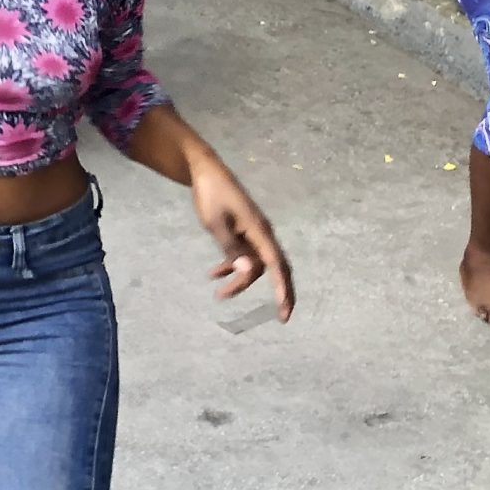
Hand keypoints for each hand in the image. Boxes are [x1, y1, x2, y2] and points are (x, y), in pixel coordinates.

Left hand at [192, 155, 293, 321]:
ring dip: (239, 280)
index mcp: (260, 231)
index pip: (277, 264)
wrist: (205, 172)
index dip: (282, 287)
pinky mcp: (241, 232)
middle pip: (272, 268)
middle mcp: (261, 234)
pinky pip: (242, 255)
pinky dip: (230, 266)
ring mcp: (252, 234)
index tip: (285, 308)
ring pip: (253, 264)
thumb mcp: (216, 223)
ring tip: (220, 295)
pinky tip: (214, 275)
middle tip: (281, 317)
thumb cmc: (211, 195)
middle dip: (277, 291)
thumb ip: (231, 248)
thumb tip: (248, 271)